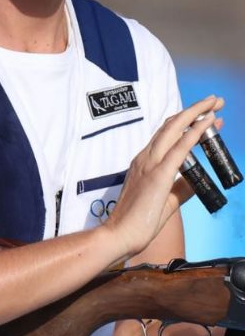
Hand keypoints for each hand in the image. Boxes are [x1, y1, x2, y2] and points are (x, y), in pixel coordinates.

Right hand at [104, 95, 223, 260]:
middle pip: (171, 125)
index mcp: (144, 163)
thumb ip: (181, 187)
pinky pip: (180, 148)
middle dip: (195, 110)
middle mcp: (145, 158)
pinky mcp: (158, 174)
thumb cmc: (139, 222)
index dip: (188, 124)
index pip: (167, 136)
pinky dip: (195, 133)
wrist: (120, 234)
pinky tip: (208, 123)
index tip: (209, 120)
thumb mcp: (166, 200)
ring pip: (174, 129)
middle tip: (216, 101)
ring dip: (196, 114)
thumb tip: (196, 180)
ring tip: (215, 104)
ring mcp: (150, 164)